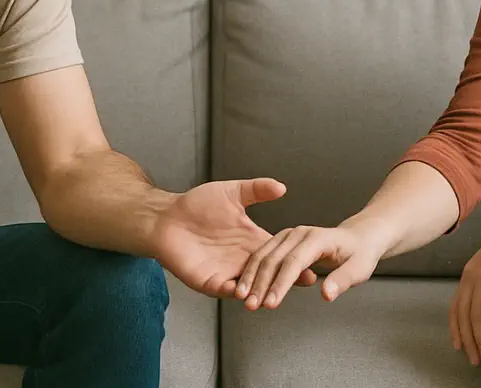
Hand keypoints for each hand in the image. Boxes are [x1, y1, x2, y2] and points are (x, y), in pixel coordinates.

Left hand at [151, 178, 315, 298]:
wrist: (166, 216)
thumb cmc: (196, 204)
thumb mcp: (232, 192)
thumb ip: (257, 190)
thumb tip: (282, 186)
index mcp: (251, 239)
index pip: (279, 253)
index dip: (295, 258)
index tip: (314, 262)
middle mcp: (242, 259)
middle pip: (269, 274)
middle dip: (285, 280)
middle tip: (305, 281)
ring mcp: (225, 271)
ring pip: (249, 288)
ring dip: (261, 292)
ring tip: (276, 295)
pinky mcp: (207, 280)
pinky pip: (222, 290)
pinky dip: (233, 292)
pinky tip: (242, 292)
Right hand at [236, 220, 391, 309]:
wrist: (357, 237)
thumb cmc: (359, 253)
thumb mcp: (359, 269)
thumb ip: (342, 281)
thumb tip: (327, 294)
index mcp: (318, 238)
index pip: (294, 262)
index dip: (281, 284)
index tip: (272, 303)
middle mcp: (299, 233)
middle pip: (274, 258)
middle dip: (261, 284)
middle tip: (252, 306)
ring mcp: (288, 235)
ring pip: (263, 255)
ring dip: (252, 278)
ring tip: (244, 299)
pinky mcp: (282, 240)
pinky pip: (262, 254)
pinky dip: (251, 271)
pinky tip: (245, 286)